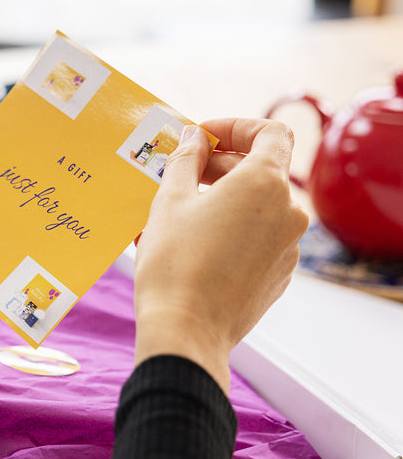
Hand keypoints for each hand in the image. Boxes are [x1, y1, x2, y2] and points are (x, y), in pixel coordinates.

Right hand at [133, 118, 308, 392]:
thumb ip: (184, 161)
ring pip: (258, 208)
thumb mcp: (168, 202)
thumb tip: (192, 138)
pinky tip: (194, 246)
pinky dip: (232, 231)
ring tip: (178, 215)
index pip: (270, 132)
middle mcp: (288, 211)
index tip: (202, 138)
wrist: (186, 331)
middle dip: (221, 166)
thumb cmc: (174, 264)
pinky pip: (258, 239)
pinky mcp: (279, 274)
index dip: (236, 127)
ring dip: (223, 201)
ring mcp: (288, 246)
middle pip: (261, 170)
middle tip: (179, 174)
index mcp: (264, 183)